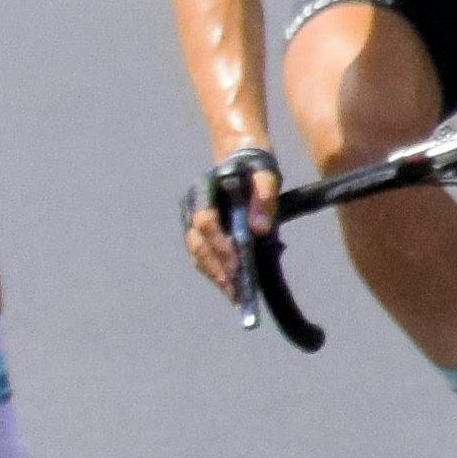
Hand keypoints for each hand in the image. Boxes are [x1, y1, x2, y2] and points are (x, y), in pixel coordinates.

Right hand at [184, 143, 284, 292]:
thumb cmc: (255, 168)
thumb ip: (265, 196)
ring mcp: (191, 221)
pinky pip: (202, 257)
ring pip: (198, 254)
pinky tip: (233, 288)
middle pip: (197, 243)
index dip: (219, 243)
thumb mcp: (266, 174)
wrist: (242, 161)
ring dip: (216, 275)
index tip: (238, 263)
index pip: (205, 220)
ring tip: (236, 296)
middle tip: (237, 290)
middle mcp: (190, 206)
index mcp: (202, 189)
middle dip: (217, 267)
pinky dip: (216, 273)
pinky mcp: (198, 233)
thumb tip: (259, 230)